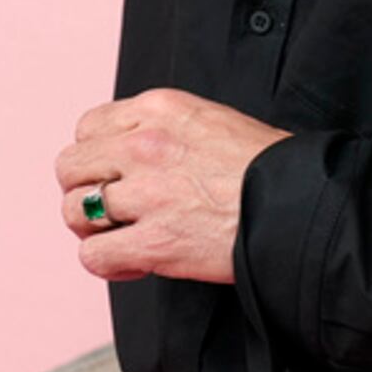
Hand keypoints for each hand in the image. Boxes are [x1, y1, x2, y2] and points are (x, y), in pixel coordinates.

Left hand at [55, 87, 293, 285]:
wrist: (302, 202)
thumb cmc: (270, 167)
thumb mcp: (214, 120)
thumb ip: (166, 130)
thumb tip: (135, 155)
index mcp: (160, 108)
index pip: (88, 127)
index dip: (96, 157)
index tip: (114, 176)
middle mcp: (145, 144)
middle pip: (69, 167)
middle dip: (85, 190)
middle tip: (112, 210)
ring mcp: (147, 194)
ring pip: (74, 210)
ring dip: (93, 228)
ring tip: (123, 237)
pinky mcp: (153, 241)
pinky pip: (93, 255)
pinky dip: (108, 263)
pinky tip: (134, 262)